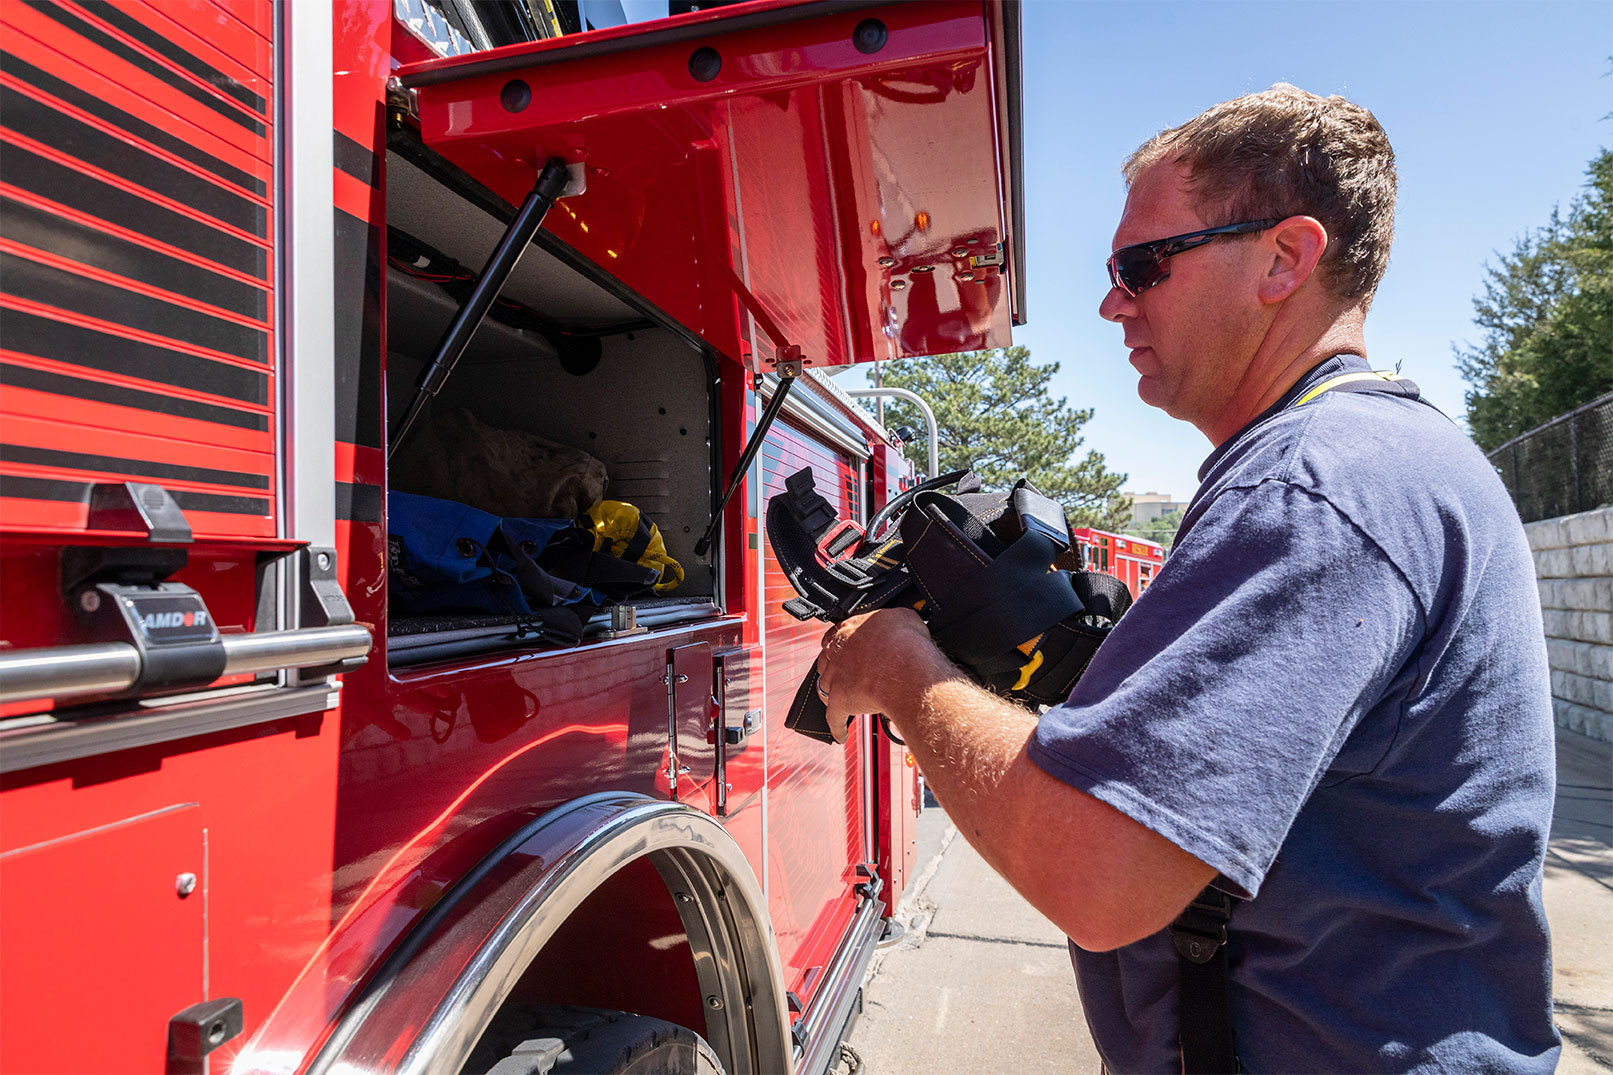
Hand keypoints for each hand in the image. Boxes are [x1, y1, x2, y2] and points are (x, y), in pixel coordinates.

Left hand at [815, 607, 948, 742]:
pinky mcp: (839, 701)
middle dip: (832, 667)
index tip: (845, 649)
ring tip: (838, 701)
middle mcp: (838, 652)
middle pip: (827, 660)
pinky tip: (840, 734)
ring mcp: (836, 677)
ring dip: (831, 694)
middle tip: (842, 674)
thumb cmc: (907, 642)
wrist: (905, 668)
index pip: (837, 635)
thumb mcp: (904, 618)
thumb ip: (893, 621)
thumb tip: (898, 624)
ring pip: (826, 686)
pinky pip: (833, 717)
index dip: (840, 644)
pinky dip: (837, 727)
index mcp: (850, 629)